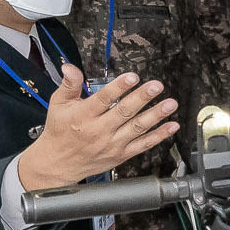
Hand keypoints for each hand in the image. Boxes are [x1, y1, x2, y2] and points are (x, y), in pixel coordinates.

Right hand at [19, 66, 177, 188]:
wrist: (58, 163)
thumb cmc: (59, 131)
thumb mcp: (58, 104)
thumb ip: (69, 84)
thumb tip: (70, 67)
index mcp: (83, 115)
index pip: (103, 99)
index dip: (119, 87)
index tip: (132, 77)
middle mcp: (99, 130)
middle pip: (124, 112)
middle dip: (142, 98)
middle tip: (156, 86)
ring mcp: (112, 144)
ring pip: (137, 128)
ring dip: (156, 115)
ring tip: (170, 104)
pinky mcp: (120, 154)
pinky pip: (143, 145)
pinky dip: (159, 136)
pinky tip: (171, 126)